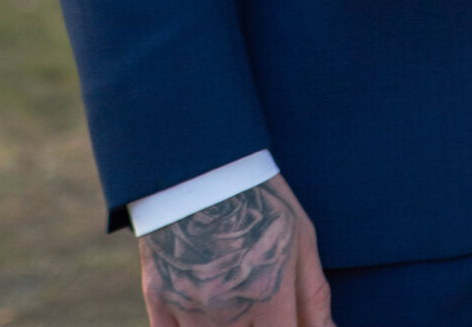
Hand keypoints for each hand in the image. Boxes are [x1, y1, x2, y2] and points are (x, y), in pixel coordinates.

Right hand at [140, 176, 334, 325]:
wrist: (198, 160)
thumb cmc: (259, 197)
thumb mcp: (300, 236)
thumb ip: (314, 297)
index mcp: (266, 294)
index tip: (286, 319)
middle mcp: (226, 310)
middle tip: (262, 308)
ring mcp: (188, 308)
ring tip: (236, 300)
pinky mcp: (158, 301)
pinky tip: (206, 313)